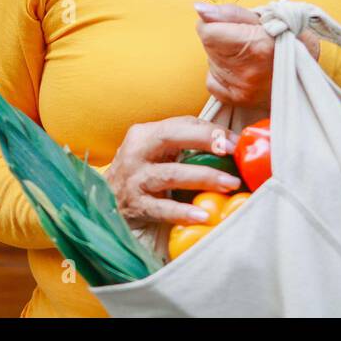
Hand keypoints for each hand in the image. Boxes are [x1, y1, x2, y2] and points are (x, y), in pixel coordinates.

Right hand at [104, 116, 242, 225]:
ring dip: (204, 178)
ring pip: (171, 174)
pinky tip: (202, 216)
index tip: (236, 140)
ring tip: (230, 184)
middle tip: (232, 150)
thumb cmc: (140, 172)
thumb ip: (182, 144)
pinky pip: (161, 209)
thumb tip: (228, 143)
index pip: (181, 124)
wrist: (104, 200)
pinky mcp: (135, 206)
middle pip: (172, 138)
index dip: (210, 130)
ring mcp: (134, 180)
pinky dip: (182, 213)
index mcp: (145, 134)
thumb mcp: (154, 152)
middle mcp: (137, 153)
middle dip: (204, 140)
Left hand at [194, 2, 319, 109]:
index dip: (215, 22)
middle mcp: (247, 71)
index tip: (230, 24)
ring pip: (210, 62)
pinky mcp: (238, 101)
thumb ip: (231, 13)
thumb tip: (199, 9)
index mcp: (257, 45)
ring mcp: (242, 89)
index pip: (207, 31)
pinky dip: (222, 73)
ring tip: (247, 54)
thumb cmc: (292, 41)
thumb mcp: (268, 17)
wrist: (311, 78)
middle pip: (208, 46)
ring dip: (222, 55)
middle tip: (245, 39)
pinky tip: (241, 69)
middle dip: (220, 38)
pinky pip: (212, 81)